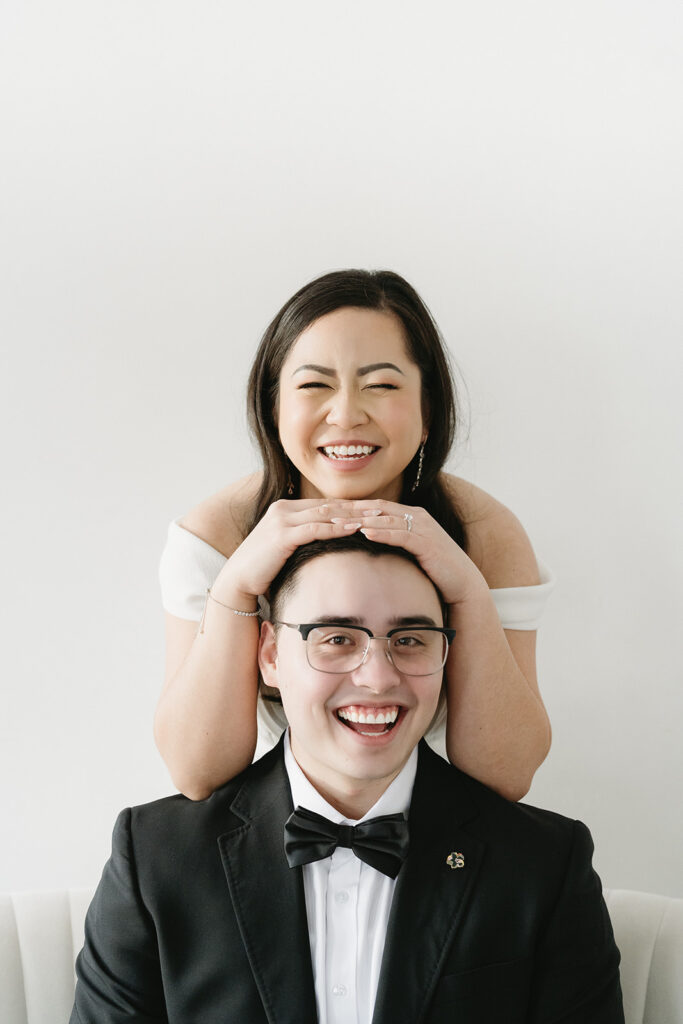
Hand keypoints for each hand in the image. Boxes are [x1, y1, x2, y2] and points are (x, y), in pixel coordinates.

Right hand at [214, 498, 367, 603]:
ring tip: (376, 518)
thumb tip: (331, 543)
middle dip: (358, 507)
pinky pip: (315, 528)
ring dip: (352, 516)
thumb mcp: (288, 548)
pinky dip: (336, 528)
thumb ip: (306, 539)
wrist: (237, 581)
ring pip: (325, 513)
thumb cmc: (265, 569)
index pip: (327, 504)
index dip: (352, 506)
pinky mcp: (281, 535)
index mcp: (287, 509)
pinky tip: (355, 529)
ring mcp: (282, 520)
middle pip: (330, 505)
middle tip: (385, 509)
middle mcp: (284, 509)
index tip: (376, 509)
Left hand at [328, 499, 486, 605]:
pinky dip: (383, 532)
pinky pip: (401, 534)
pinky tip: (365, 534)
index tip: (326, 510)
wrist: (463, 584)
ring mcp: (423, 527)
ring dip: (361, 520)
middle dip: (350, 510)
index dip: (350, 508)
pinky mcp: (427, 542)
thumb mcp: (408, 553)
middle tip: (323, 512)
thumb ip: (390, 544)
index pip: (374, 507)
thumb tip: (364, 547)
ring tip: (337, 523)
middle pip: (376, 508)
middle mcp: (416, 516)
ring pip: (386, 519)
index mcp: (410, 515)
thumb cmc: (433, 570)